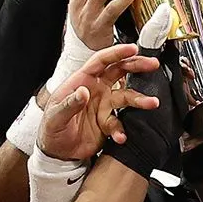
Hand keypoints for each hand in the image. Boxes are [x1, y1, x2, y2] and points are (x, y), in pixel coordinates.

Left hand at [38, 41, 163, 161]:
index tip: (132, 49)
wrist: (58, 153)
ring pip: (126, 96)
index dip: (116, 53)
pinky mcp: (109, 121)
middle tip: (152, 64)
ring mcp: (104, 105)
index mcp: (81, 81)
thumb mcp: (55, 117)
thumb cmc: (51, 129)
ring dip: (139, 100)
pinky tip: (121, 137)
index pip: (100, 61)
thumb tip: (83, 91)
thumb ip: (69, 104)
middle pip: (119, 71)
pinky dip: (122, 129)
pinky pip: (120, 122)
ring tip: (151, 103)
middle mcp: (96, 90)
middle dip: (136, 66)